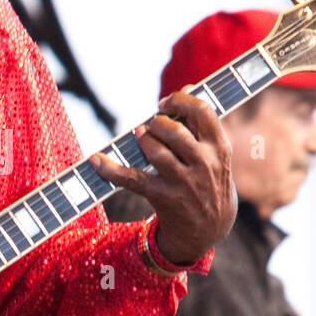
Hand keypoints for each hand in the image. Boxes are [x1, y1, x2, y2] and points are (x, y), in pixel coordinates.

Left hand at [90, 91, 235, 266]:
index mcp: (219, 147)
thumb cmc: (208, 180)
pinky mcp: (162, 197)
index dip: (179, 100)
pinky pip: (131, 179)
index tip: (165, 103)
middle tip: (151, 126)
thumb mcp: (215, 154)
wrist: (209, 229)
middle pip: (173, 130)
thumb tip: (188, 87)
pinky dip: (109, 169)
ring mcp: (184, 183)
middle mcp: (204, 164)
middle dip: (156, 123)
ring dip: (142, 139)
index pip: (202, 112)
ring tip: (140, 137)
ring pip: (154, 150)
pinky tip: (96, 160)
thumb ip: (201, 123)